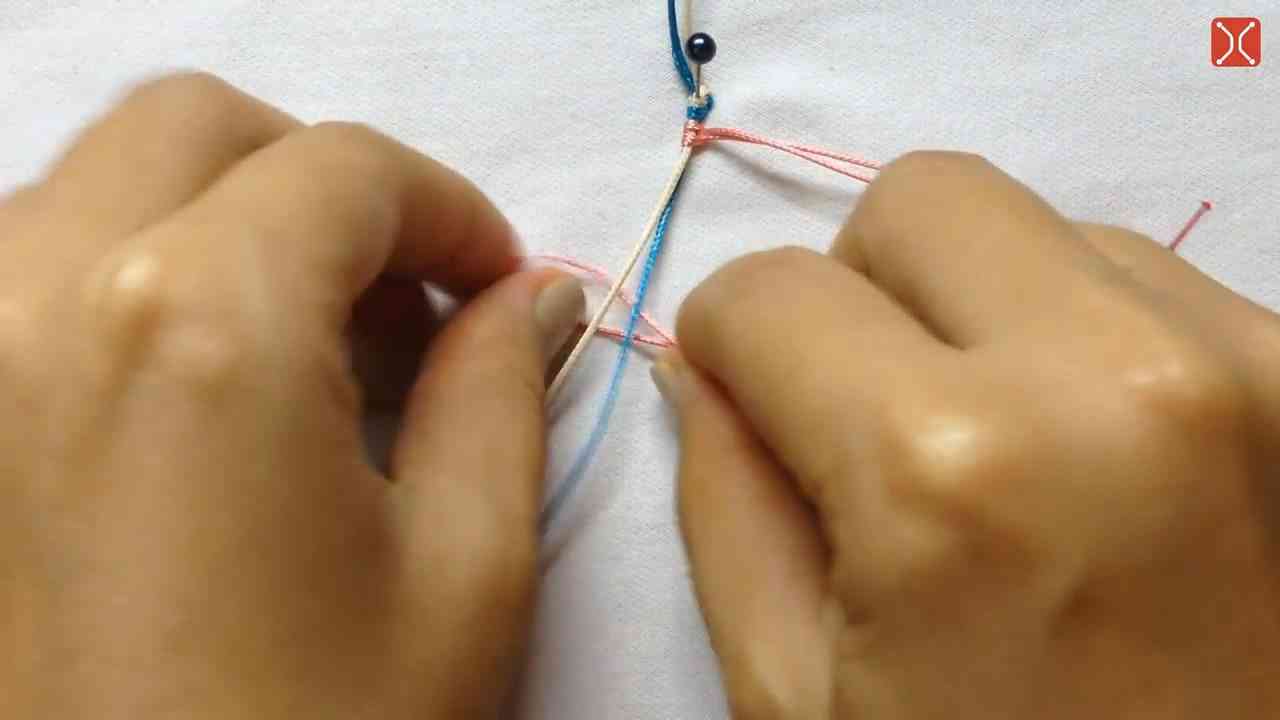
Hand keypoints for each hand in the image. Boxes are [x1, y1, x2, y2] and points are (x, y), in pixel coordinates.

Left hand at [0, 73, 583, 717]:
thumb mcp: (462, 574)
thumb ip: (502, 391)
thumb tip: (534, 297)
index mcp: (198, 326)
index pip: (346, 171)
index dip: (453, 211)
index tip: (502, 285)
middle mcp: (35, 300)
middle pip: (200, 130)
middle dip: (330, 186)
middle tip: (412, 299)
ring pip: (98, 185)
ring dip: (228, 222)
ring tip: (317, 348)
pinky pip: (31, 273)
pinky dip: (138, 277)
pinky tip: (213, 390)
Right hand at [661, 152, 1279, 717]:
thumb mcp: (800, 699)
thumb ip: (725, 503)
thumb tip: (705, 369)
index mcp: (947, 474)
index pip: (769, 294)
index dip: (728, 345)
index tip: (749, 398)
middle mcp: (1113, 379)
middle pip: (923, 199)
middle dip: (857, 287)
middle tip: (868, 407)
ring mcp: (1245, 369)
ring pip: (1047, 230)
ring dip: (983, 313)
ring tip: (1001, 453)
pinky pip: (1155, 284)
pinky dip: (1087, 340)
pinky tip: (1091, 460)